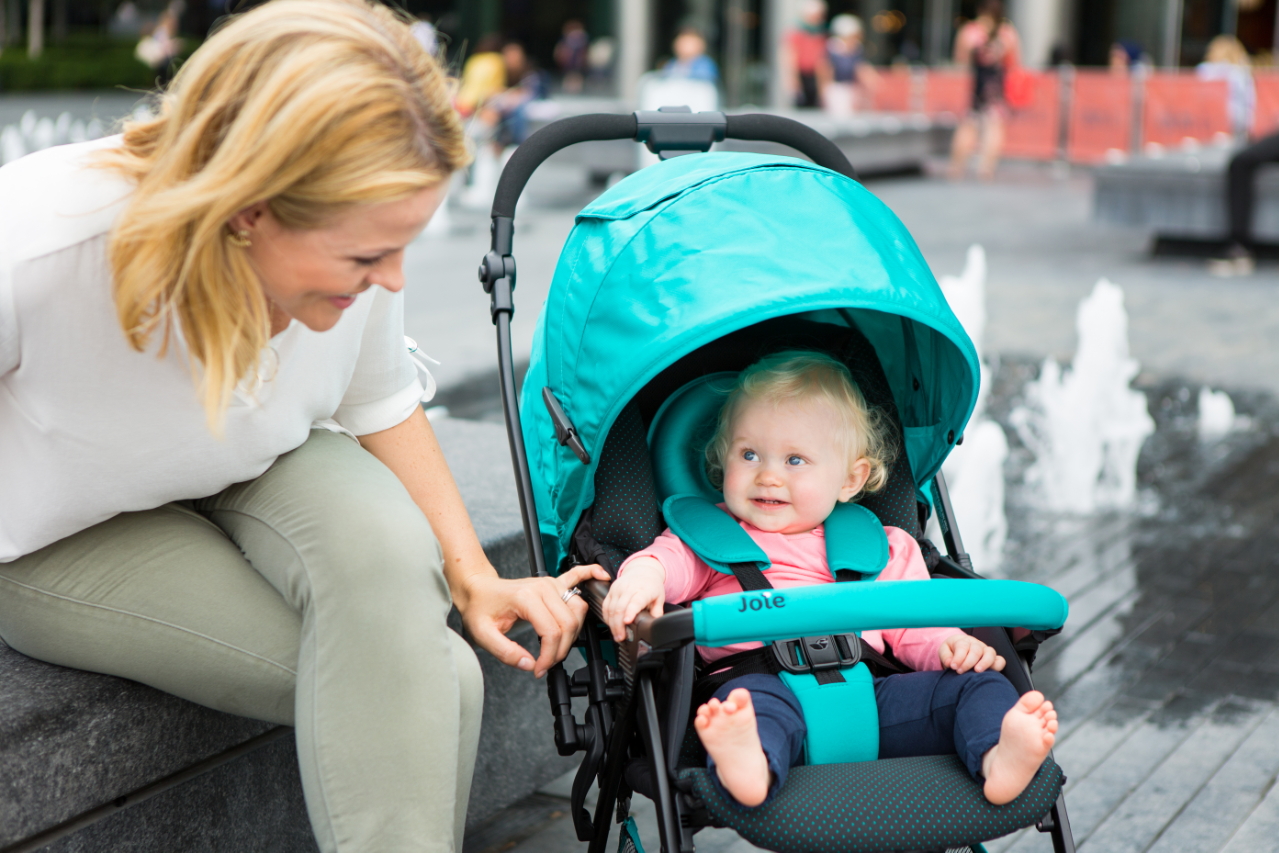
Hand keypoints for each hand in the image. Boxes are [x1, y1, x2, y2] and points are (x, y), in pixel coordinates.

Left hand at [456, 563, 610, 677]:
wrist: (477, 588)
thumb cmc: (480, 607)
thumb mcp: (483, 634)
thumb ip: (505, 652)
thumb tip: (529, 664)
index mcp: (526, 598)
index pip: (551, 632)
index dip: (549, 656)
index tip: (539, 669)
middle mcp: (543, 587)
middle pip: (568, 624)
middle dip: (561, 650)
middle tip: (547, 663)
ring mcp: (550, 583)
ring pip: (577, 610)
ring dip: (574, 631)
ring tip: (558, 645)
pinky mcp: (553, 582)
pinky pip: (578, 576)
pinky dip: (591, 574)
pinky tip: (602, 576)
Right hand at [601, 557, 665, 641]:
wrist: (642, 570)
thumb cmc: (651, 585)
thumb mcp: (659, 598)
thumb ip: (657, 612)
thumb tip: (654, 624)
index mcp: (642, 590)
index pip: (635, 602)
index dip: (630, 612)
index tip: (627, 622)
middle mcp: (628, 588)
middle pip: (619, 608)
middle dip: (618, 625)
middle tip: (621, 637)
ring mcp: (617, 589)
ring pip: (610, 609)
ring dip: (612, 624)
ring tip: (617, 635)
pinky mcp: (610, 590)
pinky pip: (605, 606)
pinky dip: (607, 617)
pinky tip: (611, 625)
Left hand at [939, 633, 1005, 673]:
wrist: (959, 650)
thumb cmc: (952, 651)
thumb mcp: (944, 651)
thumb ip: (946, 656)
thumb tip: (950, 663)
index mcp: (963, 641)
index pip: (963, 646)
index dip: (958, 657)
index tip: (953, 666)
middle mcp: (976, 644)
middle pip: (976, 650)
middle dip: (968, 662)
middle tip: (960, 671)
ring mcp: (986, 651)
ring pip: (990, 653)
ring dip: (984, 662)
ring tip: (977, 671)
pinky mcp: (993, 659)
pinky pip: (1000, 661)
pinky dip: (997, 666)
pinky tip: (990, 673)